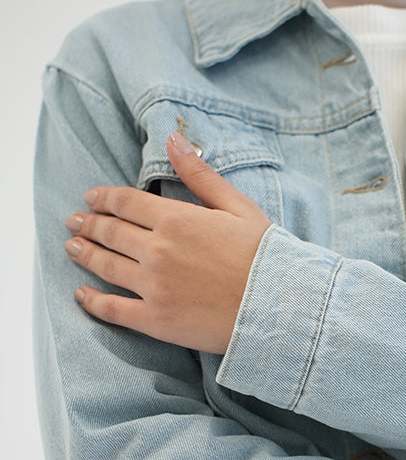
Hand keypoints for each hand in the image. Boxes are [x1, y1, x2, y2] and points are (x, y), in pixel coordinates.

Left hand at [64, 132, 270, 352]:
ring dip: (84, 255)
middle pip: (110, 232)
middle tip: (75, 222)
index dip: (103, 198)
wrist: (280, 307)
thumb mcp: (238, 207)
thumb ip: (200, 175)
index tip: (91, 198)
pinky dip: (92, 302)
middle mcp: (158, 250)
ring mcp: (154, 286)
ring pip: (105, 266)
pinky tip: (81, 295)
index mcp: (176, 219)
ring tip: (72, 248)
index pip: (125, 202)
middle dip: (88, 224)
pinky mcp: (156, 320)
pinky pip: (112, 309)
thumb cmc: (266, 257)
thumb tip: (174, 139)